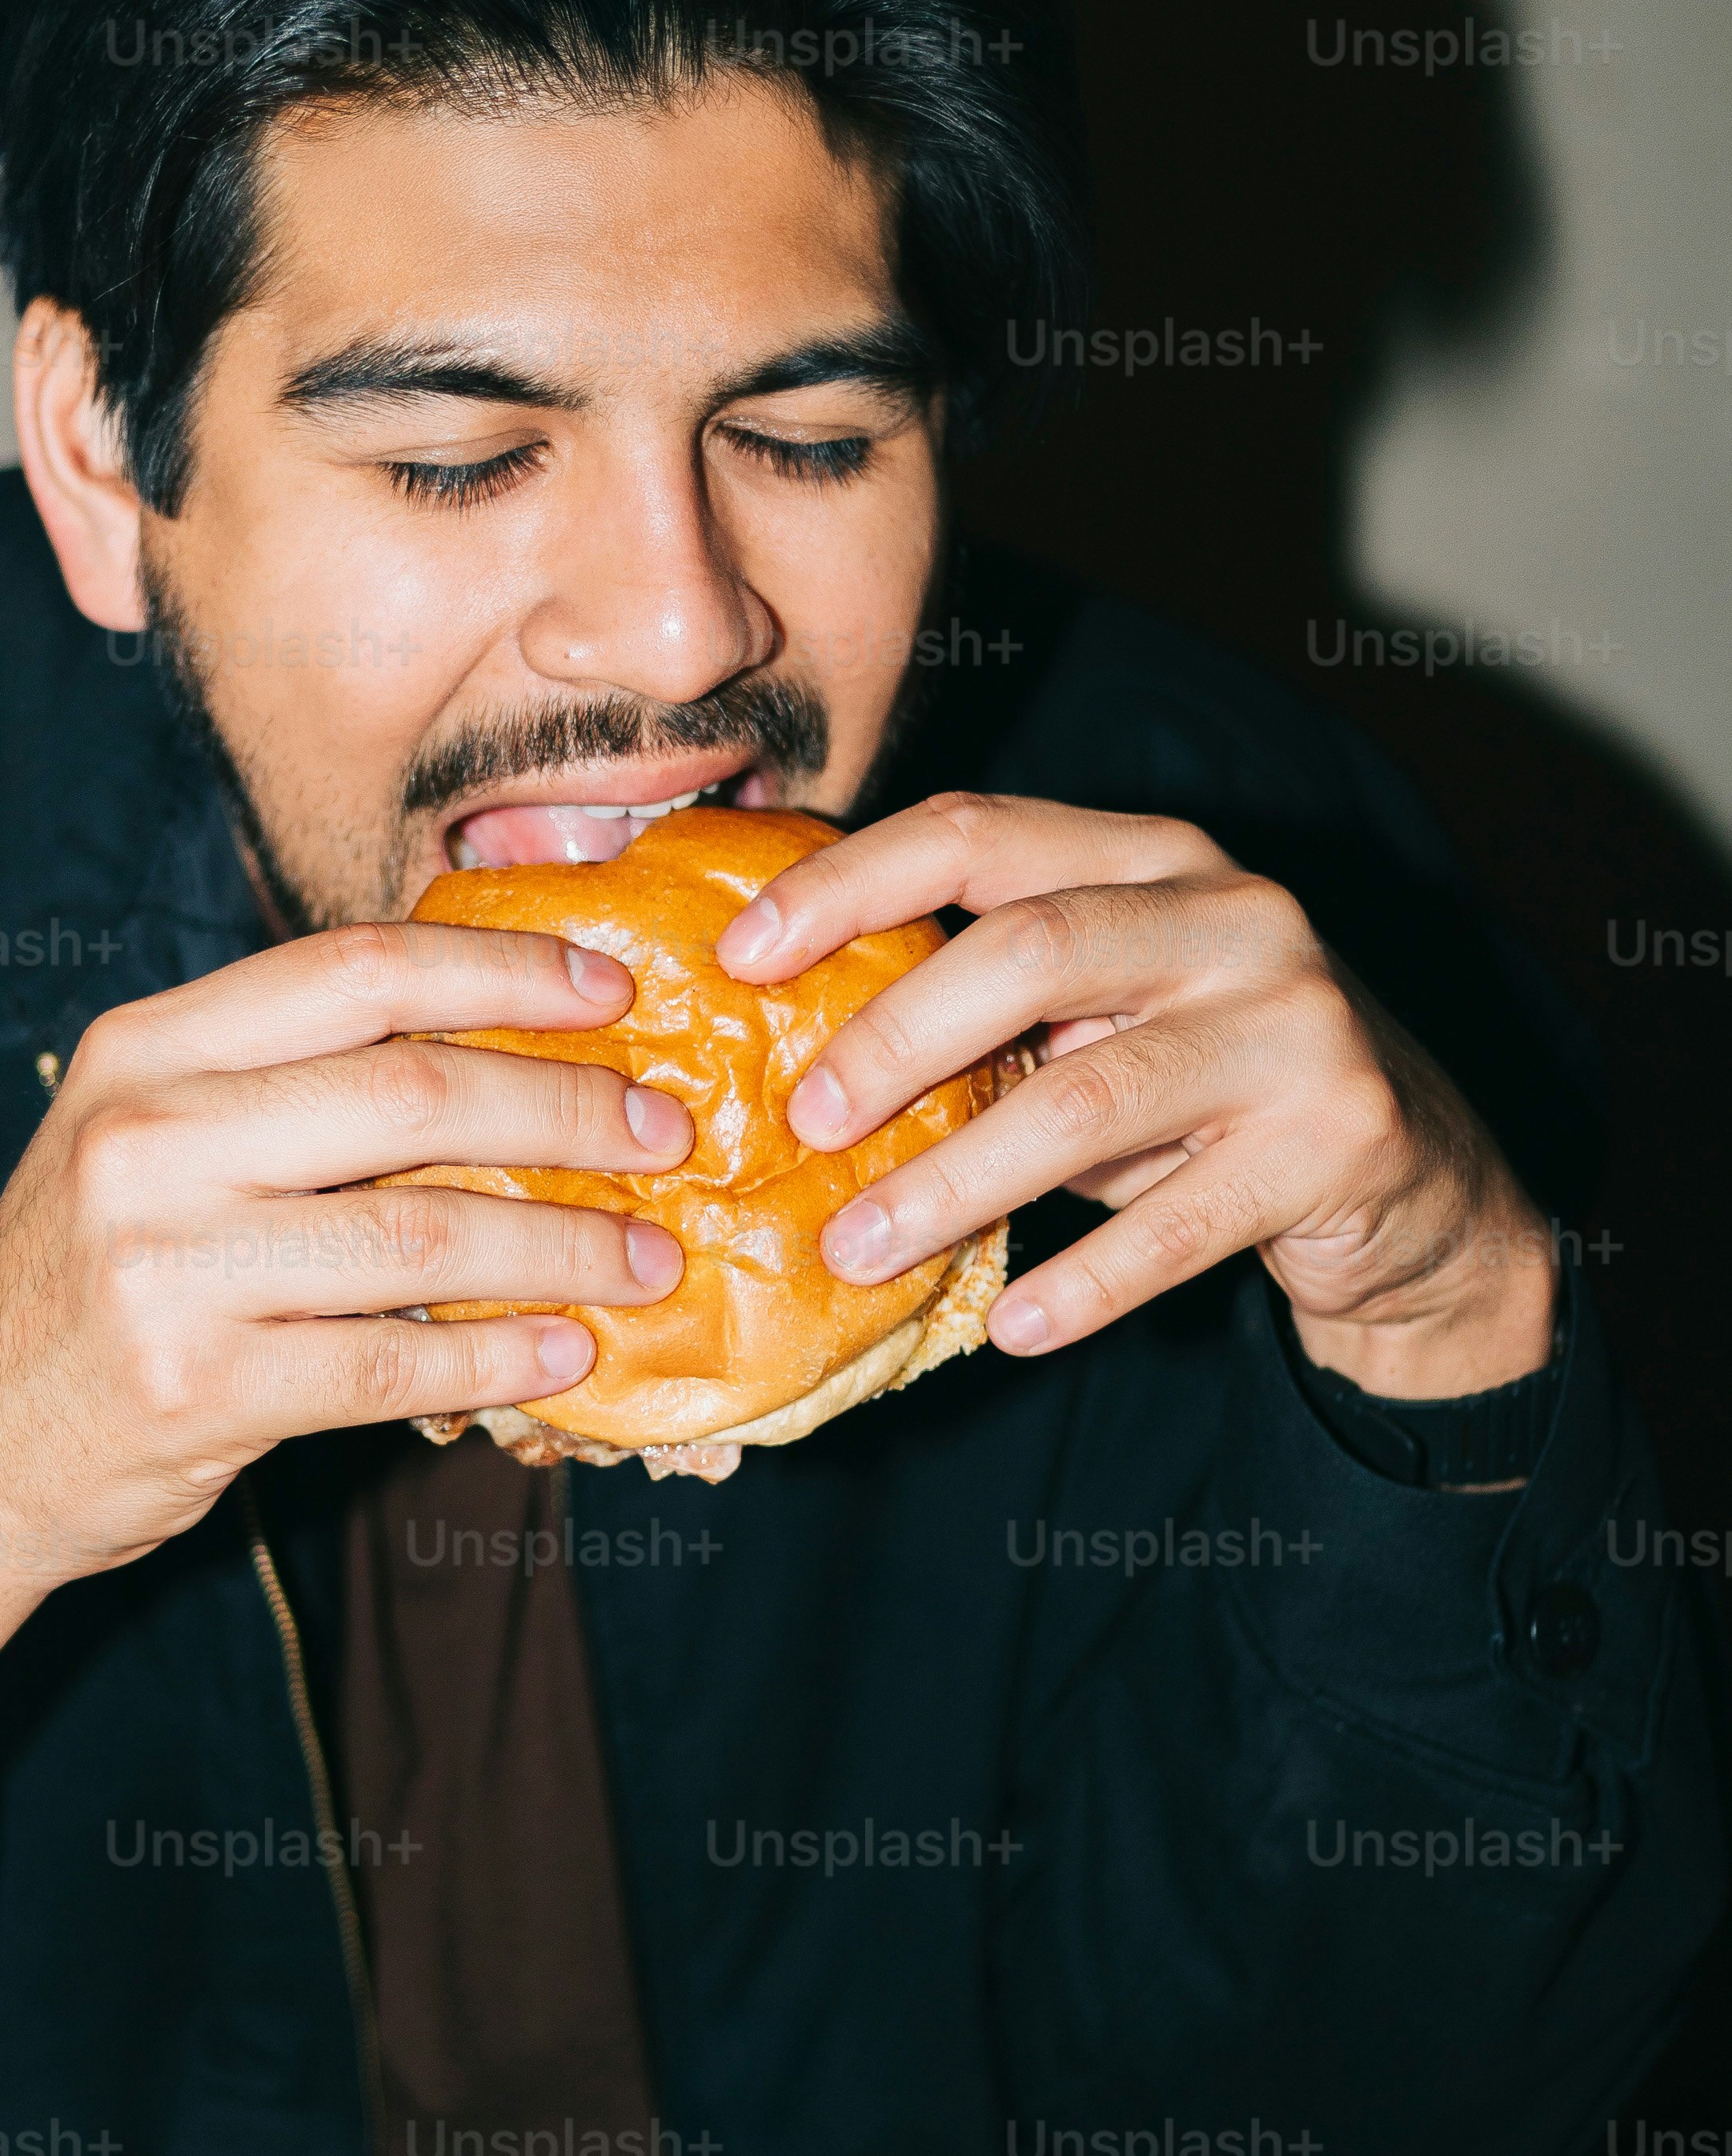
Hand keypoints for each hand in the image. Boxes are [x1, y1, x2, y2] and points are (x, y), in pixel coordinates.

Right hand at [0, 920, 689, 1580]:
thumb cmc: (87, 1287)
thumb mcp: (146, 1142)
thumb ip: (283, 1085)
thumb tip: (504, 1045)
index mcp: (146, 1049)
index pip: (356, 968)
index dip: (504, 968)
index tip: (616, 988)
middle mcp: (145, 1137)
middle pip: (414, 1091)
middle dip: (570, 1108)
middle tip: (666, 1130)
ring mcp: (164, 1264)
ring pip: (425, 1234)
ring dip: (564, 1245)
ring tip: (647, 1256)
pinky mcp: (193, 1387)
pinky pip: (394, 1367)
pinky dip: (499, 1360)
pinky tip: (565, 1355)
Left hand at [717, 790, 1558, 1398]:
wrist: (1416, 1178)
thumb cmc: (1205, 1083)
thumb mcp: (1106, 1012)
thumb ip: (988, 1000)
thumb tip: (786, 1041)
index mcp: (1155, 856)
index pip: (979, 831)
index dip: (848, 884)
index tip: (740, 957)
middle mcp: (1235, 916)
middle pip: (1030, 950)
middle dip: (894, 1038)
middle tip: (803, 1125)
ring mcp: (1296, 1026)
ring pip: (1088, 1098)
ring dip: (955, 1182)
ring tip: (857, 1249)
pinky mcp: (1337, 1141)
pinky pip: (1181, 1224)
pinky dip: (1085, 1280)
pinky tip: (1012, 1324)